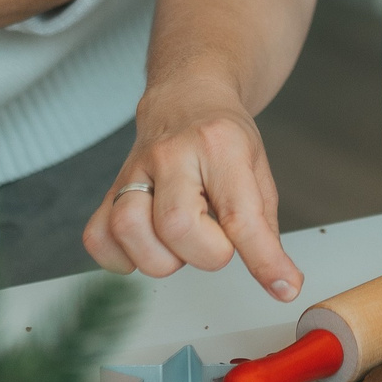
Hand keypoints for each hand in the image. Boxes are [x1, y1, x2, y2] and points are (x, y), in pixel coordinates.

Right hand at [84, 83, 301, 300]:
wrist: (185, 96)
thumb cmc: (222, 136)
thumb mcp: (257, 170)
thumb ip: (264, 228)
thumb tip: (282, 283)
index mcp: (220, 145)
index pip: (239, 214)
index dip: (262, 259)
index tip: (283, 285)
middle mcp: (172, 154)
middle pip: (175, 224)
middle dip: (204, 253)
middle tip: (215, 241)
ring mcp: (135, 169)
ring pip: (128, 228)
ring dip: (159, 257)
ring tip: (180, 242)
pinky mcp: (110, 187)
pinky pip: (98, 237)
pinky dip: (121, 257)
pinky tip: (147, 246)